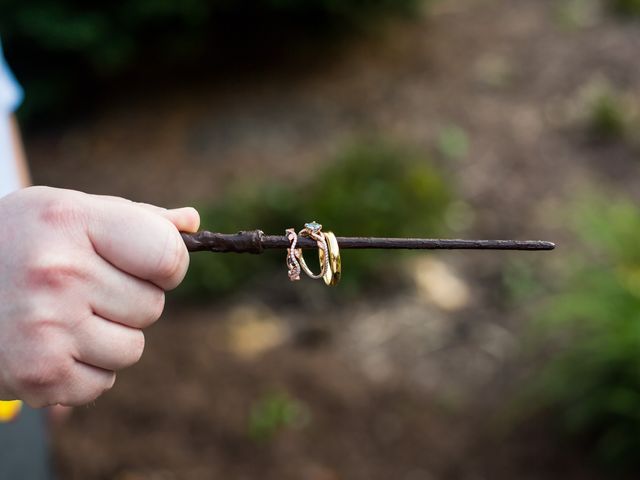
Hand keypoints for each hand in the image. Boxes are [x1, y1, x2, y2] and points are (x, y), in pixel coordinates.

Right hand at [0, 186, 198, 406]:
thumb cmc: (18, 243)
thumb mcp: (68, 211)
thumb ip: (135, 218)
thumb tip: (193, 224)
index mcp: (70, 220)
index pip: (169, 257)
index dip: (168, 264)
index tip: (147, 264)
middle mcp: (57, 273)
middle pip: (152, 307)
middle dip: (129, 299)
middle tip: (84, 288)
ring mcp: (45, 327)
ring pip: (132, 349)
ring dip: (109, 337)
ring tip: (63, 316)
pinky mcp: (37, 373)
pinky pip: (102, 382)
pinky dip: (84, 369)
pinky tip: (50, 343)